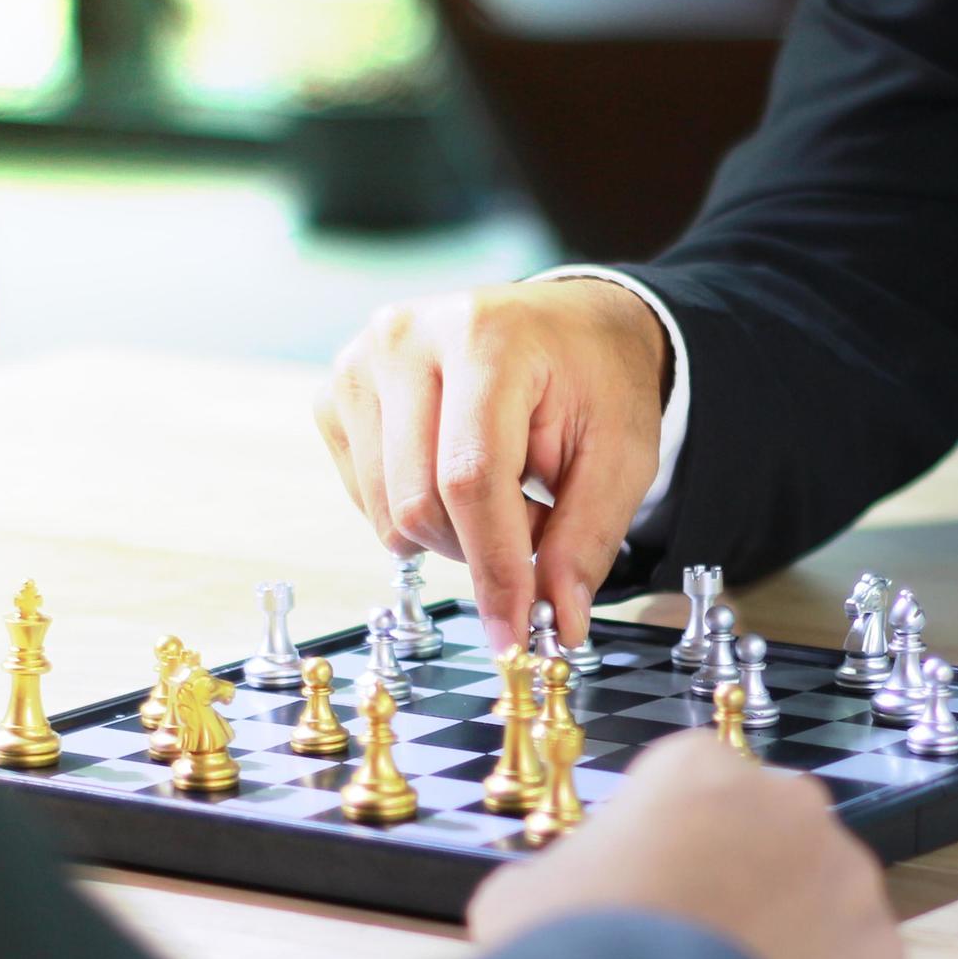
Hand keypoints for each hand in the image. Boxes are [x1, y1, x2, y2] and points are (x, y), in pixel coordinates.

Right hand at [318, 280, 669, 651]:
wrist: (564, 326)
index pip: (471, 478)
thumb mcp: (620, 454)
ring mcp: (359, 363)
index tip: (514, 632)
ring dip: (451, 533)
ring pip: (386, 512)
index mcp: (485, 337)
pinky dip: (415, 510)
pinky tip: (454, 475)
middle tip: (535, 523)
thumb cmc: (593, 381)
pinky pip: (364, 498)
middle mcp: (405, 338)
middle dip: (480, 548)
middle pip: (418, 503)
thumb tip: (557, 624)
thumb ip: (587, 540)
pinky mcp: (336, 392)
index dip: (494, 567)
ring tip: (503, 490)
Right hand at [468, 735, 901, 958]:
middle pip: (769, 829)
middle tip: (696, 940)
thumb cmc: (569, 954)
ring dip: (788, 930)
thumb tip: (568, 894)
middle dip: (742, 874)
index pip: (695, 780)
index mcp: (698, 767)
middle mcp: (786, 801)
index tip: (652, 880)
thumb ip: (570, 871)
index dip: (670, 835)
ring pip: (821, 895)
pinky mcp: (879, 949)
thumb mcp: (526, 891)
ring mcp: (844, 874)